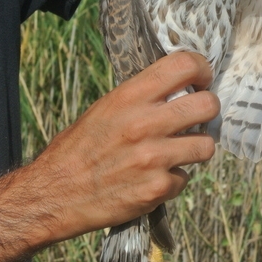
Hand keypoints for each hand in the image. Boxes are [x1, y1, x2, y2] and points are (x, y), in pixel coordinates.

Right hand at [30, 52, 218, 242]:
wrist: (52, 195)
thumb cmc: (78, 150)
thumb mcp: (105, 110)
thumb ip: (142, 98)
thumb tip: (180, 88)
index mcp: (129, 97)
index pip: (183, 65)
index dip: (201, 70)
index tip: (201, 81)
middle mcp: (144, 124)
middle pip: (208, 105)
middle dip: (207, 112)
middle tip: (196, 119)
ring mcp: (153, 158)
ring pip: (206, 146)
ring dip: (195, 149)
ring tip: (176, 152)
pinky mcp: (157, 188)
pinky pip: (184, 179)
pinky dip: (172, 181)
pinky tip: (152, 180)